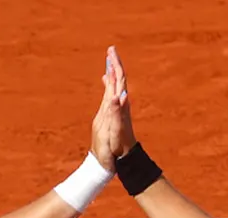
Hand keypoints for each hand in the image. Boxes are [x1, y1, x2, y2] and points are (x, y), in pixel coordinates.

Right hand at [90, 46, 137, 169]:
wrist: (121, 157)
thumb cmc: (117, 146)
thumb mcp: (115, 130)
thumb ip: (116, 112)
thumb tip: (118, 95)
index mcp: (118, 105)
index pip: (117, 80)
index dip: (115, 66)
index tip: (111, 52)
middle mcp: (119, 104)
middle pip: (118, 79)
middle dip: (114, 64)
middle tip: (111, 50)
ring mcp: (116, 107)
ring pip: (114, 84)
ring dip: (112, 71)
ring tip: (109, 61)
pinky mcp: (112, 112)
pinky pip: (110, 92)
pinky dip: (108, 83)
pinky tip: (105, 80)